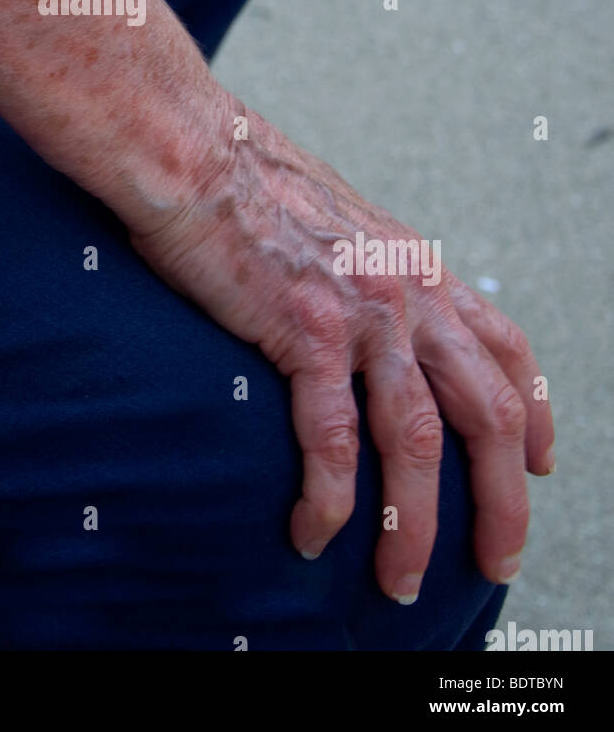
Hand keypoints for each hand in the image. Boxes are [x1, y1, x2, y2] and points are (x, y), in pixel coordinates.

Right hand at [127, 108, 555, 602]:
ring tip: (402, 580)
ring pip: (416, 443)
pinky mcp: (305, 329)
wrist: (193, 151)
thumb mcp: (337, 221)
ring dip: (414, 524)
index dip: (535, 412)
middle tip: (495, 558)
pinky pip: (331, 440)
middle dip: (503, 498)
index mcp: (416, 264)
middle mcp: (407, 290)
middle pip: (488, 412)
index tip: (539, 462)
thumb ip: (367, 269)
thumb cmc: (245, 183)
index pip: (506, 346)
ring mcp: (362, 312)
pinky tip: (313, 534)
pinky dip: (330, 500)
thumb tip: (364, 306)